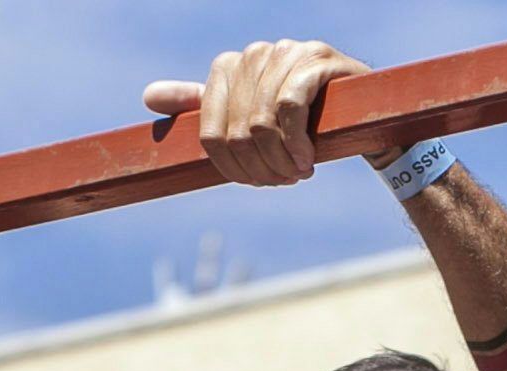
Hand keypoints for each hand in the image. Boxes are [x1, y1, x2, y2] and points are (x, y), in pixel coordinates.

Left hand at [145, 42, 368, 188]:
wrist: (358, 108)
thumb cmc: (300, 116)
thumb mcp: (246, 112)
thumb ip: (200, 104)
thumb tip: (148, 97)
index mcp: (227, 67)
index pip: (212, 133)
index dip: (235, 168)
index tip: (260, 181)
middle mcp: (251, 54)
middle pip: (237, 133)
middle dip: (261, 168)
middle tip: (284, 180)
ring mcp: (283, 53)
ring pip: (261, 124)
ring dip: (281, 161)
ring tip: (299, 172)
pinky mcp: (314, 59)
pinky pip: (289, 107)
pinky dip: (296, 142)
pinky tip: (308, 159)